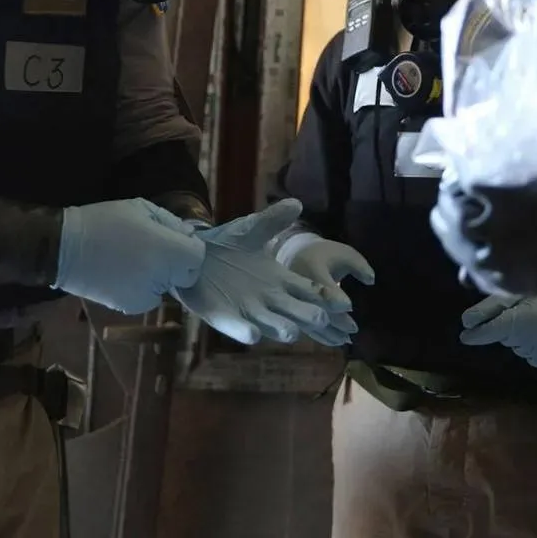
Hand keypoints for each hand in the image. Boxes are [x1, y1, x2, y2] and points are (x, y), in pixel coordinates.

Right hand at [54, 198, 206, 314]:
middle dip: (176, 264)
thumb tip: (187, 235)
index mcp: (167, 250)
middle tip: (153, 249)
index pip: (197, 256)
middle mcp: (162, 277)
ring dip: (159, 276)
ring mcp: (147, 295)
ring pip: (166, 287)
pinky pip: (148, 297)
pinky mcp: (131, 307)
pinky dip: (143, 288)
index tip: (173, 239)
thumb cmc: (104, 222)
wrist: (65, 249)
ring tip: (133, 260)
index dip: (188, 247)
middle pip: (186, 275)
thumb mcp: (140, 208)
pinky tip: (124, 274)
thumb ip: (170, 222)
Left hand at [173, 200, 341, 345]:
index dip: (324, 297)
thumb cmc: (227, 244)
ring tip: (292, 332)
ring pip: (269, 323)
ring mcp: (246, 310)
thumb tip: (297, 203)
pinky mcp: (223, 316)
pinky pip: (234, 326)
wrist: (192, 254)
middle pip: (295, 311)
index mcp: (280, 280)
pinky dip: (243, 331)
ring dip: (280, 328)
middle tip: (322, 318)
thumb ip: (273, 219)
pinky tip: (252, 334)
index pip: (307, 291)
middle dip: (307, 316)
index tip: (343, 304)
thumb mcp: (252, 229)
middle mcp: (268, 299)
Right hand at [276, 227, 375, 347]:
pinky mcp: (293, 311)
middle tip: (353, 330)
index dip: (336, 300)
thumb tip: (371, 280)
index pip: (323, 288)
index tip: (349, 307)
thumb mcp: (345, 253)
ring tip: (346, 340)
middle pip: (317, 308)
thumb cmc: (326, 255)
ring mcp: (294, 301)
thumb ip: (359, 266)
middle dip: (335, 321)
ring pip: (310, 322)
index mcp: (312, 269)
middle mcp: (299, 287)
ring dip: (329, 333)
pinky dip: (322, 335)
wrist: (297, 255)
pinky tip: (336, 341)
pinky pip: (306, 327)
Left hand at [431, 150, 536, 296]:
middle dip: (451, 203)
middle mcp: (493, 232)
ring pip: (460, 249)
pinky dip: (471, 259)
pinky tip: (476, 248)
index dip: (457, 177)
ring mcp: (501, 264)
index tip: (461, 171)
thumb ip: (510, 156)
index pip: (458, 185)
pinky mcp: (512, 284)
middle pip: (452, 217)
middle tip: (456, 194)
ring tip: (464, 220)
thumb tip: (478, 151)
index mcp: (499, 196)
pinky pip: (477, 274)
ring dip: (457, 233)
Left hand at [459, 292, 536, 369]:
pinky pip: (531, 355)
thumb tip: (465, 323)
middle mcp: (525, 344)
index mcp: (517, 323)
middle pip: (505, 338)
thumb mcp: (519, 292)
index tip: (464, 335)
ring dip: (522, 336)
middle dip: (508, 326)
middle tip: (526, 311)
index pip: (487, 334)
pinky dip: (534, 346)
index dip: (475, 334)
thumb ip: (490, 307)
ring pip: (518, 347)